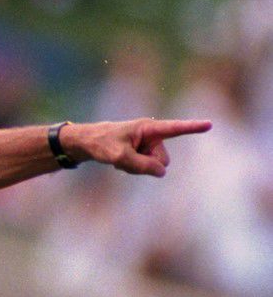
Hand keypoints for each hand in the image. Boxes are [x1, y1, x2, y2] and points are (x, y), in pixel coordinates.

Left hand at [65, 118, 210, 176]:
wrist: (86, 143)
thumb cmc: (101, 144)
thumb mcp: (119, 157)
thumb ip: (142, 165)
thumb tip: (161, 172)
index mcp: (148, 128)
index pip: (174, 128)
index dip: (192, 127)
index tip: (210, 124)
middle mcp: (152, 135)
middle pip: (163, 160)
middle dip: (147, 165)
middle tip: (124, 158)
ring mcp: (147, 145)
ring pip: (154, 167)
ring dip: (137, 168)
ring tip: (120, 158)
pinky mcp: (142, 152)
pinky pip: (146, 168)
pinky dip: (132, 168)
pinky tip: (119, 162)